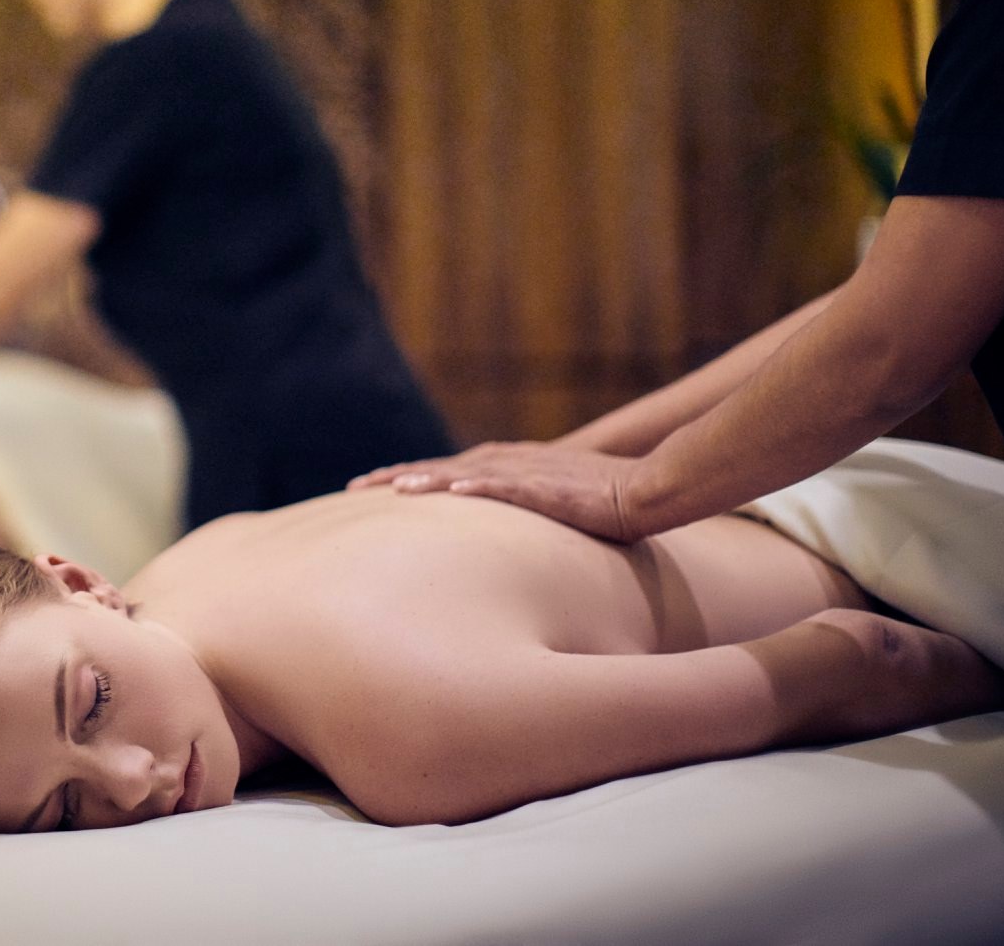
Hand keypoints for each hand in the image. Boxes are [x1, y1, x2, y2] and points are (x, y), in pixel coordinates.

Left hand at [348, 442, 644, 542]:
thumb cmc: (602, 503)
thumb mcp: (545, 506)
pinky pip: (509, 487)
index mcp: (502, 468)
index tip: (365, 487)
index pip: (440, 472)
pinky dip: (481, 489)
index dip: (401, 477)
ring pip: (465, 474)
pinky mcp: (552, 490)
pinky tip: (454, 495)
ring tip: (391, 490)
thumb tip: (485, 540)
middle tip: (353, 488)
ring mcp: (528, 475)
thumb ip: (512, 513)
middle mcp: (507, 464)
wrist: (650, 489)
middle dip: (394, 477)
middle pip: (439, 469)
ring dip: (428, 480)